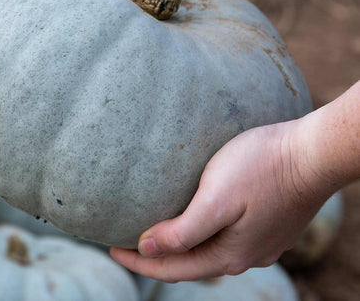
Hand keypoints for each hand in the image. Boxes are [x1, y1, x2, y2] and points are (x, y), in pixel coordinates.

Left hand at [110, 119, 333, 281]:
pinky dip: (200, 229)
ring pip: (207, 247)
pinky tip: (194, 214)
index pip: (171, 268)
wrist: (311, 153)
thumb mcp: (216, 199)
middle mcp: (244, 255)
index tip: (111, 247)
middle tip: (127, 238)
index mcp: (227, 255)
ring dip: (179, 241)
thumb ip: (183, 231)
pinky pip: (224, 233)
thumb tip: (146, 248)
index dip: (138, 260)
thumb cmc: (261, 169)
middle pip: (189, 261)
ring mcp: (258, 240)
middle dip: (155, 253)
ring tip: (157, 227)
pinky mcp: (266, 222)